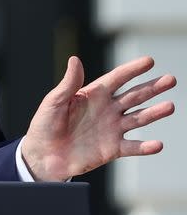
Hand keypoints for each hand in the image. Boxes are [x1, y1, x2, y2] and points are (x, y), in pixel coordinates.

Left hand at [21, 56, 175, 181]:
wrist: (43, 155)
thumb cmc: (45, 124)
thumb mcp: (54, 101)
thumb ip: (69, 83)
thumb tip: (75, 59)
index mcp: (93, 95)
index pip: (116, 78)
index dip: (132, 70)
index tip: (149, 61)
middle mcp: (106, 109)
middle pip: (134, 96)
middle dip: (152, 88)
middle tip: (171, 79)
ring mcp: (111, 129)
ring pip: (138, 118)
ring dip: (154, 113)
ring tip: (170, 106)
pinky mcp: (112, 149)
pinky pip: (132, 147)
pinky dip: (145, 147)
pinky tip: (157, 144)